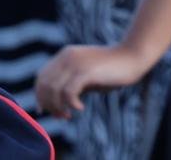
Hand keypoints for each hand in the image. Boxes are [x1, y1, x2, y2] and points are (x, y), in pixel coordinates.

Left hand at [35, 43, 152, 118]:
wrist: (132, 58)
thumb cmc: (110, 71)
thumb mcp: (86, 77)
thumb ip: (70, 85)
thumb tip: (53, 104)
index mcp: (65, 55)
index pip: (41, 76)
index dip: (39, 95)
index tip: (44, 110)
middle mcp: (67, 56)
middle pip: (44, 84)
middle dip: (48, 104)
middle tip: (60, 116)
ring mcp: (76, 63)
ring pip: (54, 89)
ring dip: (58, 107)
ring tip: (68, 115)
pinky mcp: (86, 71)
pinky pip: (68, 92)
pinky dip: (71, 104)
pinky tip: (80, 108)